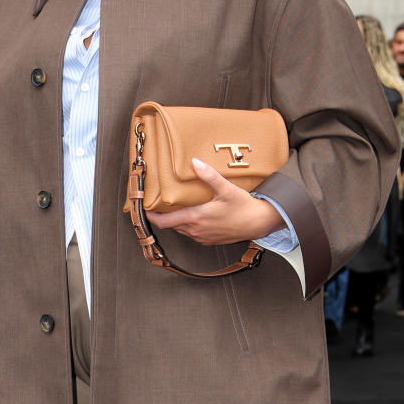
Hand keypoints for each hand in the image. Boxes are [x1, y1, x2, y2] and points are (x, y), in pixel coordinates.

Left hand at [145, 158, 281, 245]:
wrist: (258, 223)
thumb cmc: (243, 207)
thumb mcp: (226, 189)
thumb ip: (209, 176)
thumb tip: (194, 163)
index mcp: (196, 218)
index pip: (165, 222)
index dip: (152, 216)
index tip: (145, 208)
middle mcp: (196, 231)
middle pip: (171, 225)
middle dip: (162, 216)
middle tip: (157, 204)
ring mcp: (202, 237)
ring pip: (181, 230)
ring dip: (175, 221)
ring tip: (172, 208)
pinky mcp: (209, 240)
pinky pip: (192, 234)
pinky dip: (187, 225)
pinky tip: (192, 215)